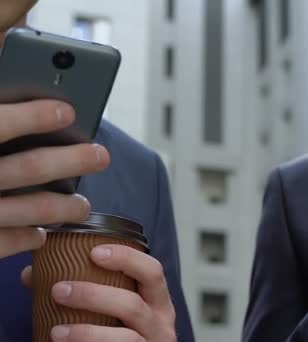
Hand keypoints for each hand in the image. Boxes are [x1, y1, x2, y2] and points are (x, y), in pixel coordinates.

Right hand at [0, 99, 109, 257]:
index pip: (1, 125)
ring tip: (83, 207)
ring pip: (27, 209)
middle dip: (71, 162)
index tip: (69, 111)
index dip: (34, 117)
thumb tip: (12, 76)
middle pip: (28, 168)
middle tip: (101, 156)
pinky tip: (41, 234)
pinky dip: (28, 238)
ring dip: (62, 207)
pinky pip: (5, 242)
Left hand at [22, 244, 176, 341]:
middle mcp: (160, 322)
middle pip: (133, 304)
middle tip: (59, 290)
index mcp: (157, 300)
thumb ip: (87, 290)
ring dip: (87, 332)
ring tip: (57, 330)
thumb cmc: (122, 330)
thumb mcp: (116, 309)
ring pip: (125, 337)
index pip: (152, 271)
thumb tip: (34, 274)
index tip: (95, 252)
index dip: (127, 258)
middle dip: (94, 296)